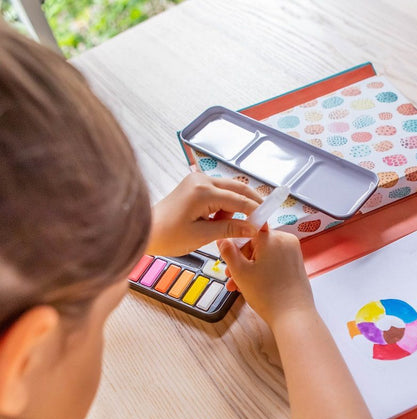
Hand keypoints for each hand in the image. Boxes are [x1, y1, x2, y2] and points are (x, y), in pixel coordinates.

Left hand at [147, 172, 261, 255]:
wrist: (144, 231)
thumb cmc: (168, 236)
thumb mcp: (202, 236)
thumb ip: (230, 229)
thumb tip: (254, 228)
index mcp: (203, 192)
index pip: (239, 201)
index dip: (256, 214)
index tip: (267, 226)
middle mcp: (202, 180)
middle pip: (239, 189)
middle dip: (251, 205)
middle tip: (262, 222)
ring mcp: (198, 180)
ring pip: (230, 190)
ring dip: (235, 208)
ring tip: (222, 227)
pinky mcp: (195, 185)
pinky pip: (219, 192)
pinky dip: (224, 206)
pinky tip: (215, 220)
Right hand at [217, 230, 314, 326]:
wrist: (293, 316)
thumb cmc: (270, 296)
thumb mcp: (240, 272)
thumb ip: (228, 252)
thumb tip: (222, 240)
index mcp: (271, 238)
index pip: (247, 231)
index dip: (235, 245)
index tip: (228, 257)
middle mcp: (285, 240)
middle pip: (256, 244)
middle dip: (242, 260)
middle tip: (232, 276)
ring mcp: (293, 252)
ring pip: (264, 254)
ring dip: (250, 268)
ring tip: (239, 285)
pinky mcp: (296, 263)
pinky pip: (274, 261)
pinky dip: (263, 270)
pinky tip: (253, 285)